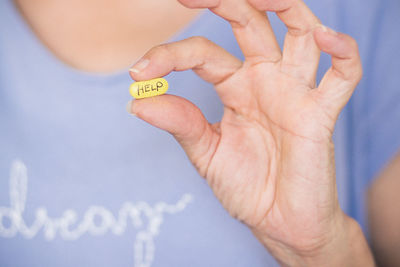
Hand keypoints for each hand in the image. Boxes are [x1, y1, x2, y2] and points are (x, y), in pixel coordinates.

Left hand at [128, 0, 371, 264]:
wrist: (277, 222)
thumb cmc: (245, 186)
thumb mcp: (205, 152)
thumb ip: (179, 123)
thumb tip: (136, 101)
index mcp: (235, 87)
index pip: (203, 54)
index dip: (169, 56)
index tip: (139, 74)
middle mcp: (265, 80)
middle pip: (251, 23)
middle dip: (224, 2)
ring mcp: (295, 92)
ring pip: (299, 32)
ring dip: (284, 6)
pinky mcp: (321, 114)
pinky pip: (342, 76)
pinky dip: (341, 53)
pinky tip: (325, 37)